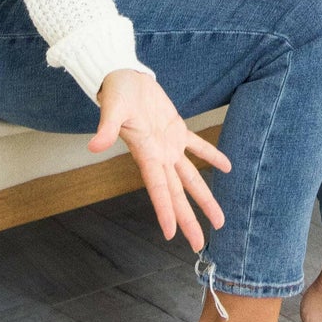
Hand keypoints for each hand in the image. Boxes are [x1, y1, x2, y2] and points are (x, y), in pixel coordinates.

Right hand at [90, 67, 230, 251]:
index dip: (164, 210)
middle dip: (188, 219)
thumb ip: (106, 128)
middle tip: (199, 244)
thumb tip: (94, 146)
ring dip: (204, 198)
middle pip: (177, 194)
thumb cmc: (116, 92)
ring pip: (190, 178)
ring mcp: (169, 145)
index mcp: (145, 154)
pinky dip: (212, 156)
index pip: (157, 188)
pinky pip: (197, 147)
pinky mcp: (176, 129)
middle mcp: (159, 156)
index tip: (171, 234)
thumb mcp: (111, 108)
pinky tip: (226, 167)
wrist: (123, 76)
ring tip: (218, 220)